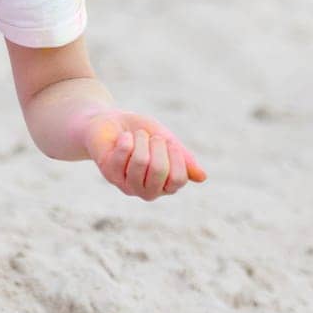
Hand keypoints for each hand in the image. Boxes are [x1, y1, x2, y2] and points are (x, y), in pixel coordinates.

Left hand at [84, 112, 205, 199]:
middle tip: (150, 137)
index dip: (176, 156)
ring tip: (135, 136)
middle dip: (157, 145)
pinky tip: (122, 139)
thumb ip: (183, 158)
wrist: (110, 121)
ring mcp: (128, 185)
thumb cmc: (141, 132)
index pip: (178, 179)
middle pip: (160, 171)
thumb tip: (202, 177)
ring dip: (140, 140)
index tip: (168, 142)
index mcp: (166, 185)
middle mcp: (148, 191)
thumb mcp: (166, 140)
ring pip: (141, 162)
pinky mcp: (110, 175)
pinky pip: (123, 154)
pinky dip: (126, 139)